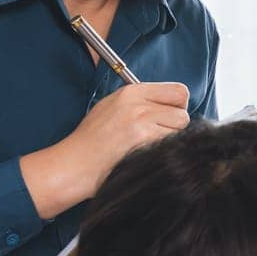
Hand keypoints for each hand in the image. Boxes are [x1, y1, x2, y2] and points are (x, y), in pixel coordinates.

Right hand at [20, 81, 190, 217]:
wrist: (74, 165)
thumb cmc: (92, 142)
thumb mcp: (112, 108)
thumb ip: (141, 102)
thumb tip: (171, 105)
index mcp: (130, 92)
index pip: (178, 90)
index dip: (178, 106)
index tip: (168, 116)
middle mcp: (137, 103)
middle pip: (183, 109)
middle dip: (177, 123)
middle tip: (159, 134)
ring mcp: (140, 121)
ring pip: (180, 127)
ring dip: (170, 138)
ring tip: (147, 145)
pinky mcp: (143, 140)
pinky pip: (172, 142)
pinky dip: (164, 150)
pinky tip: (145, 154)